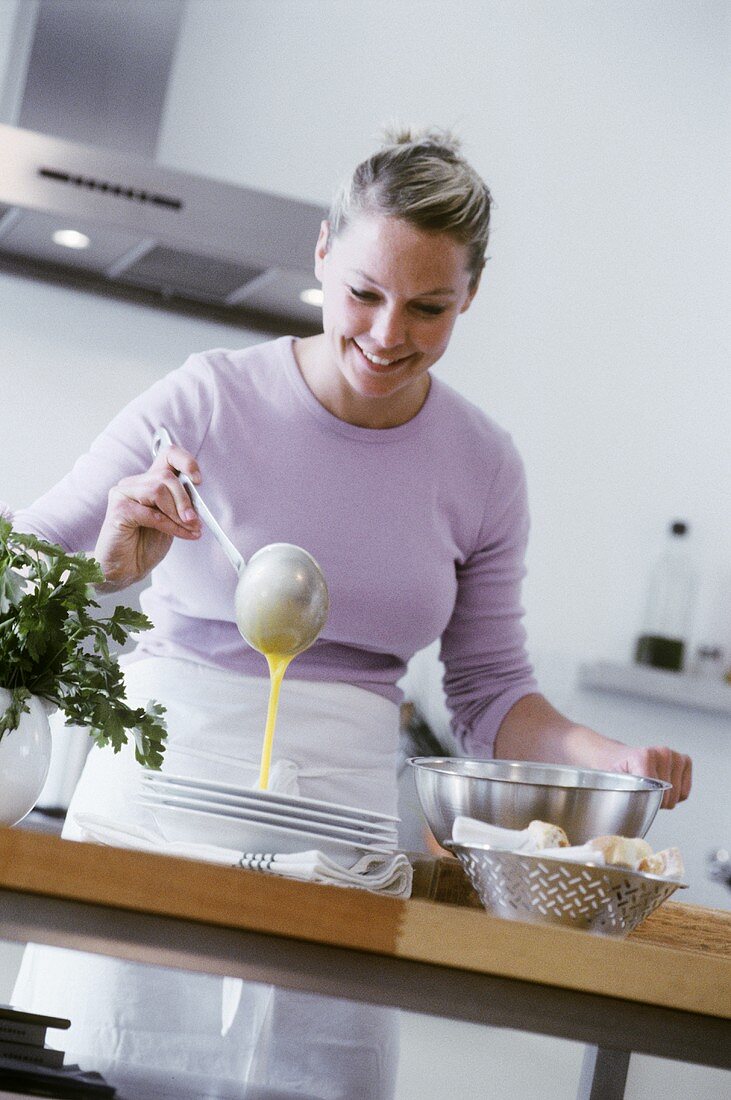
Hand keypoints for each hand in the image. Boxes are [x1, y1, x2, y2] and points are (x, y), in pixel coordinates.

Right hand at [94, 443, 202, 588]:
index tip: (198, 480)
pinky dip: (170, 525)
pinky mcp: (118, 510)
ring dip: (178, 513)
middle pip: (166, 477)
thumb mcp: (171, 520)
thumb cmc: (146, 544)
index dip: (186, 461)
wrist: (126, 569)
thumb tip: (197, 493)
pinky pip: (151, 513)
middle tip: (196, 521)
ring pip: (158, 490)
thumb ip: (180, 503)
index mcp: (148, 481)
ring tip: (189, 529)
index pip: (167, 455)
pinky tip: (180, 535)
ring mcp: (123, 494)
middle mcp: (134, 483)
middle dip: (185, 500)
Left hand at [607, 745, 691, 808]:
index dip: (647, 800)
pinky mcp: (685, 761)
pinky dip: (675, 796)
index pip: (655, 791)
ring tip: (651, 788)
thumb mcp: (614, 782)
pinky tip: (662, 787)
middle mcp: (662, 753)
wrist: (620, 757)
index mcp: (644, 756)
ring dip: (664, 799)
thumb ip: (624, 792)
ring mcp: (676, 756)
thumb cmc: (618, 770)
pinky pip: (685, 793)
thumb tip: (634, 808)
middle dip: (655, 801)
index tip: (636, 796)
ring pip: (677, 796)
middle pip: (667, 796)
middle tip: (642, 792)